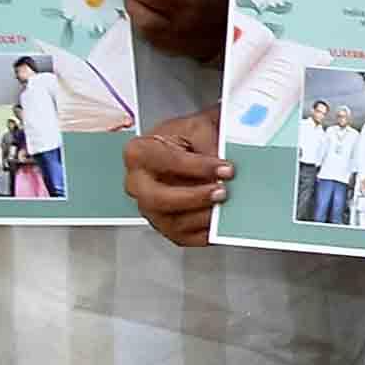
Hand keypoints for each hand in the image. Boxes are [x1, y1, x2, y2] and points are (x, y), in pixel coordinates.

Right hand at [124, 107, 227, 246]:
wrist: (187, 146)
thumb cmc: (187, 137)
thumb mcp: (199, 128)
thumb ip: (209, 144)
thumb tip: (223, 168)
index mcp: (139, 153)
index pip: (165, 162)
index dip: (198, 167)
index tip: (226, 168)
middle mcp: (138, 183)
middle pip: (158, 198)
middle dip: (193, 197)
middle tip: (221, 191)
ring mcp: (150, 207)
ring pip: (171, 222)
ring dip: (202, 216)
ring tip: (225, 206)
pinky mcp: (166, 225)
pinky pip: (184, 237)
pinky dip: (205, 232)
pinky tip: (221, 221)